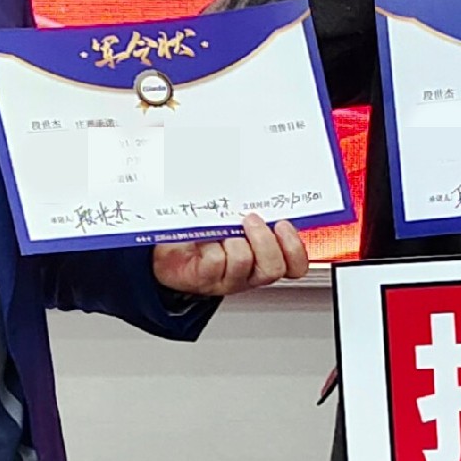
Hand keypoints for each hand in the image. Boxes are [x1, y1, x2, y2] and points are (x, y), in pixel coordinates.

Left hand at [152, 214, 310, 296]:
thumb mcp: (231, 217)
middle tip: (249, 220)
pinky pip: (215, 262)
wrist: (165, 248)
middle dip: (264, 240)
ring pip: (244, 263)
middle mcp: (248, 273)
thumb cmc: (202, 231)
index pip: (294, 265)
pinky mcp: (203, 279)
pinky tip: (202, 237)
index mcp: (262, 258)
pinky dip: (210, 244)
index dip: (294, 248)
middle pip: (273, 269)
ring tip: (222, 228)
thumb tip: (256, 182)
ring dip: (234, 240)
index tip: (284, 225)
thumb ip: (250, 207)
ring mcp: (226, 278)